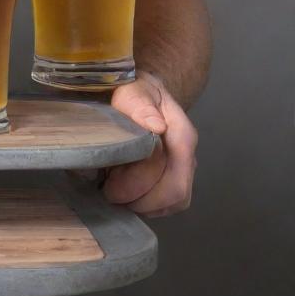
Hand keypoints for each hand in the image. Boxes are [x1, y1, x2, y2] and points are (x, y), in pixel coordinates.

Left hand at [103, 71, 197, 217]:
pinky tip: (126, 194)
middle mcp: (187, 156)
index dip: (139, 186)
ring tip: (115, 192)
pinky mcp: (175, 177)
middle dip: (139, 201)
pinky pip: (168, 203)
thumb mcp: (133, 90)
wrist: (143, 91)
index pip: (172, 176)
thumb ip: (141, 105)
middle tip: (108, 193)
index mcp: (181, 135)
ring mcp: (183, 169)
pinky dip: (146, 204)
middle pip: (174, 194)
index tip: (109, 184)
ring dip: (142, 204)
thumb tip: (156, 126)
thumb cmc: (135, 91)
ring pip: (172, 203)